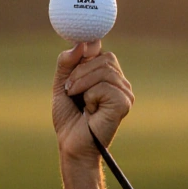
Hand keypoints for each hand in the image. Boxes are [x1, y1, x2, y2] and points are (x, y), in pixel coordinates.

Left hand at [52, 40, 134, 166]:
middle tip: (70, 90)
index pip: (100, 51)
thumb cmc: (69, 119)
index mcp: (109, 77)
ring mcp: (125, 93)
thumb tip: (81, 43)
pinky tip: (90, 111)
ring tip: (77, 99)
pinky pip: (105, 86)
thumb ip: (67, 63)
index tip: (75, 64)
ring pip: (104, 70)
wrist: (72, 145)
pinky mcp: (124, 104)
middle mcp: (120, 83)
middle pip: (104, 58)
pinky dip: (90, 96)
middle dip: (80, 72)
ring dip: (82, 83)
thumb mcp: (62, 84)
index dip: (86, 53)